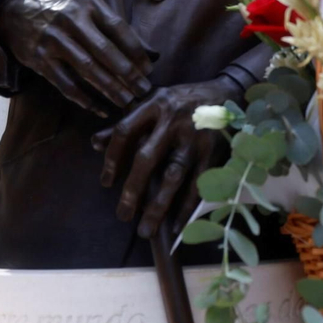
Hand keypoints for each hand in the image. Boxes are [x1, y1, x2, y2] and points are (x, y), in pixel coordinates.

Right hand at [0, 0, 157, 113]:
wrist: (15, 13)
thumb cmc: (63, 11)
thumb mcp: (87, 7)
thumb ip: (115, 27)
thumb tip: (151, 54)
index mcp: (87, 3)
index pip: (118, 28)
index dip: (136, 51)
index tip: (149, 70)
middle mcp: (70, 19)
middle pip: (104, 51)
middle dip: (127, 73)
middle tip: (143, 90)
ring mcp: (53, 39)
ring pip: (87, 69)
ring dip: (109, 88)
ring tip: (126, 101)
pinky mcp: (39, 59)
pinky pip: (65, 83)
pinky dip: (84, 98)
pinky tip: (99, 108)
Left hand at [97, 78, 240, 238]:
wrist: (228, 92)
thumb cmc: (182, 101)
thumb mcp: (154, 103)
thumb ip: (127, 124)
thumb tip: (94, 143)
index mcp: (155, 105)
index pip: (125, 131)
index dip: (112, 157)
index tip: (105, 183)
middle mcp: (173, 120)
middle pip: (147, 157)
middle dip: (133, 189)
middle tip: (122, 216)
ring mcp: (195, 137)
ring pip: (173, 175)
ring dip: (158, 205)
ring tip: (145, 230)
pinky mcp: (214, 150)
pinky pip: (198, 183)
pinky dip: (187, 206)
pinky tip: (176, 226)